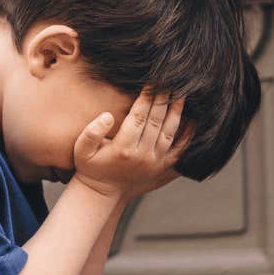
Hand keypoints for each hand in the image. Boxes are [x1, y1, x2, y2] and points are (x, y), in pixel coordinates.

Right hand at [72, 88, 192, 200]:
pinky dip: (187, 135)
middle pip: (156, 121)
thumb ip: (92, 132)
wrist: (103, 194)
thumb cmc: (90, 167)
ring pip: (170, 132)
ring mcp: (155, 162)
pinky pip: (179, 150)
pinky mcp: (163, 168)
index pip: (138, 116)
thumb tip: (107, 115)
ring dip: (177, 112)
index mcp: (123, 147)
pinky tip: (192, 120)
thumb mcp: (82, 150)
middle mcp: (142, 155)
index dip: (146, 97)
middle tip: (170, 81)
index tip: (152, 81)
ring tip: (181, 94)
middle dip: (163, 99)